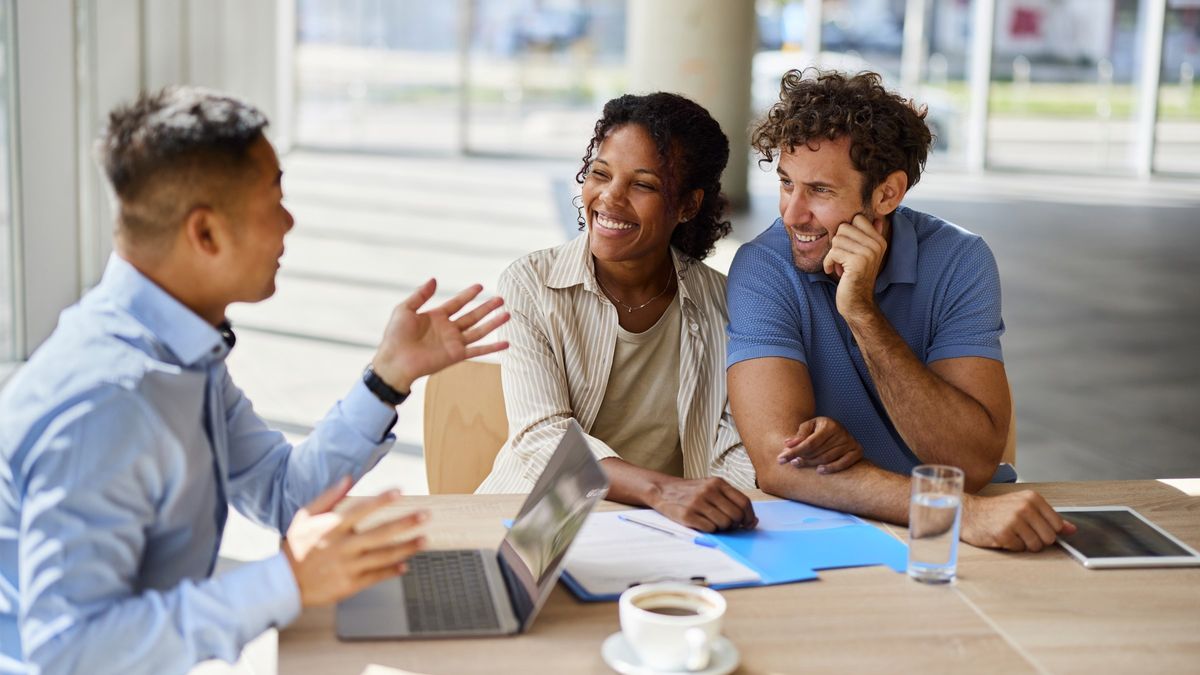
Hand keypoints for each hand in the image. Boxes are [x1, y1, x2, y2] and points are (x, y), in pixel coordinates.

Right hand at [283, 477, 429, 606]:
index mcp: (331, 528)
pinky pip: (376, 577)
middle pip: (380, 534)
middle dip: (405, 524)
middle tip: (426, 516)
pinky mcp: (350, 585)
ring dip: (406, 548)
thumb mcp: (305, 518)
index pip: (360, 510)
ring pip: (383, 556)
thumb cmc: (296, 547)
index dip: (381, 500)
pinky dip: (392, 571)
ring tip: (424, 540)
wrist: (284, 584)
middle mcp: (342, 547)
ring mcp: (347, 567)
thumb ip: (328, 497)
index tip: (400, 491)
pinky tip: (406, 565)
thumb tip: (349, 478)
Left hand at [371, 279, 509, 392]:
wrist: (395, 360)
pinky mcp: (456, 355)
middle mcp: (448, 329)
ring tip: (507, 314)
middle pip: (472, 315)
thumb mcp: (405, 309)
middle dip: (486, 307)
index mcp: (436, 317)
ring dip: (493, 323)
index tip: (480, 286)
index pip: (457, 303)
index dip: (468, 294)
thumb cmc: (395, 336)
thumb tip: (434, 279)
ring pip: (479, 331)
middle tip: (501, 299)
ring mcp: (453, 343)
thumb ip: (420, 295)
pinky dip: (492, 348)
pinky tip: (506, 344)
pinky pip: (478, 350)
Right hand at [651, 477, 757, 532]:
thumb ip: (730, 500)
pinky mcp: (687, 515)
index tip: (747, 523)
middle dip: (735, 524)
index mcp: (717, 482)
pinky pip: (710, 529)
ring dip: (721, 528)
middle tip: (727, 524)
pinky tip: (702, 523)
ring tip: (712, 522)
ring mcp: (697, 502)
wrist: (663, 490)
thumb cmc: (691, 492)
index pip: (744, 502)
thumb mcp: (711, 488)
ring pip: (724, 524)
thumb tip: (753, 521)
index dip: (749, 516)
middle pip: (736, 515)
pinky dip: (709, 530)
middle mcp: (708, 490)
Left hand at [776, 416, 863, 473]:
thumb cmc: (820, 429)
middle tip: (790, 462)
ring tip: (799, 464)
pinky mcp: (857, 452)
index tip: (781, 459)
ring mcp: (850, 443)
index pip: (809, 443)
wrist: (840, 430)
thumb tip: (788, 444)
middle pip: (817, 452)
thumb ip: (800, 435)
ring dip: (812, 464)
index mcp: (829, 425)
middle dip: (802, 458)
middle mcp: (841, 433)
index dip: (794, 452)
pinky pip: (843, 464)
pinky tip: (819, 470)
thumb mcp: (810, 426)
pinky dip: (831, 468)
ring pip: (827, 459)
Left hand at [824, 213, 886, 319]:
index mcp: (879, 240)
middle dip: (837, 243)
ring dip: (832, 254)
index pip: (857, 218)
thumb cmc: (855, 278)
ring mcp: (868, 253)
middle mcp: (877, 244)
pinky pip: (833, 252)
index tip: (847, 248)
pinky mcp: (857, 262)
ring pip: (837, 239)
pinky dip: (828, 262)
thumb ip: (868, 236)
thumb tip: (876, 217)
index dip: (845, 232)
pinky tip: (833, 271)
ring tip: (840, 266)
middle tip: (842, 259)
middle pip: (844, 227)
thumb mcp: (863, 255)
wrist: (857, 304)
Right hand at [960, 490, 1076, 551]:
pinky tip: (1002, 536)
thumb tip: (1072, 529)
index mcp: (1032, 498)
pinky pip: (1020, 548)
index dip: (1047, 530)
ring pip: (1036, 546)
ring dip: (1024, 544)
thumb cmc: (997, 510)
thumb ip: (1048, 518)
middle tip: (1021, 532)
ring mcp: (1014, 520)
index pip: (1057, 525)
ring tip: (1012, 534)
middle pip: (1049, 538)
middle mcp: (1024, 507)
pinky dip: (1012, 546)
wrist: (968, 513)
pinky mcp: (1004, 533)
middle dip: (1037, 539)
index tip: (1034, 526)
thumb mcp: (1024, 507)